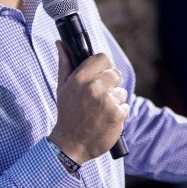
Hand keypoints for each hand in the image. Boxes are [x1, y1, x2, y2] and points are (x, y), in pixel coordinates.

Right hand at [49, 41, 128, 163]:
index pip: (103, 58)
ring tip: (100, 111)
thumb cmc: (67, 113)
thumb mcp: (62, 87)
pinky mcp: (117, 114)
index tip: (101, 74)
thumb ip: (65, 63)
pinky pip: (125, 107)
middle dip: (111, 84)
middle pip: (116, 73)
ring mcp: (107, 100)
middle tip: (100, 97)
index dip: (104, 66)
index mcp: (80, 78)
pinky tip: (105, 119)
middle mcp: (94, 87)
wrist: (70, 144)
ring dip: (115, 101)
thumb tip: (60, 43)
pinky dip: (118, 114)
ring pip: (122, 92)